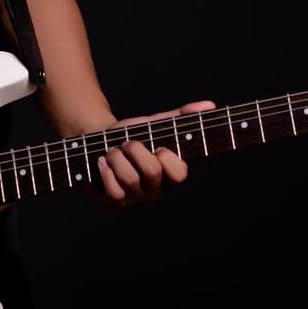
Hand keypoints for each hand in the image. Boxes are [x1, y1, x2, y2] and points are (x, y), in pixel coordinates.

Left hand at [84, 100, 217, 210]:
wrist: (98, 143)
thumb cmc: (132, 135)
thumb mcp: (155, 123)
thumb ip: (181, 116)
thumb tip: (209, 105)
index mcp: (169, 174)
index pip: (180, 174)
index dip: (167, 156)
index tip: (157, 145)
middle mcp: (154, 189)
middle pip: (152, 172)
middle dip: (135, 149)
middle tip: (127, 143)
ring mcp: (135, 198)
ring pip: (130, 180)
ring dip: (116, 158)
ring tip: (111, 152)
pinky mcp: (114, 203)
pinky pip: (115, 193)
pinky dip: (106, 173)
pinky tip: (102, 163)